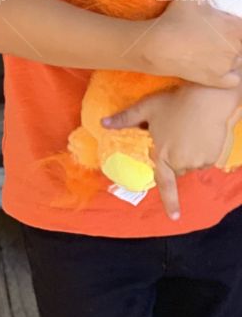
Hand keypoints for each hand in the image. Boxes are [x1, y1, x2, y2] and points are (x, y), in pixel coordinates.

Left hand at [101, 83, 241, 220]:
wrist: (207, 98)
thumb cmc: (174, 103)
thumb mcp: (146, 108)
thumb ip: (125, 119)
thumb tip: (103, 124)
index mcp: (163, 155)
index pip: (165, 184)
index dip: (169, 202)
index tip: (173, 218)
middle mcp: (182, 162)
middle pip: (176, 168)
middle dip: (172, 158)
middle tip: (172, 135)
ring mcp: (199, 161)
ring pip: (190, 163)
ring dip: (187, 153)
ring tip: (186, 130)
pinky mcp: (213, 157)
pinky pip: (204, 158)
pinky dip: (201, 150)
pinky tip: (199, 133)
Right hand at [137, 0, 241, 87]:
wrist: (160, 47)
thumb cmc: (176, 19)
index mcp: (235, 28)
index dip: (239, 25)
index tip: (234, 24)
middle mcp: (236, 48)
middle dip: (236, 38)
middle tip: (222, 34)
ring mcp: (228, 66)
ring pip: (240, 61)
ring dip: (235, 56)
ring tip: (221, 49)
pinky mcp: (219, 80)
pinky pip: (234, 78)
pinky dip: (231, 74)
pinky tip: (222, 67)